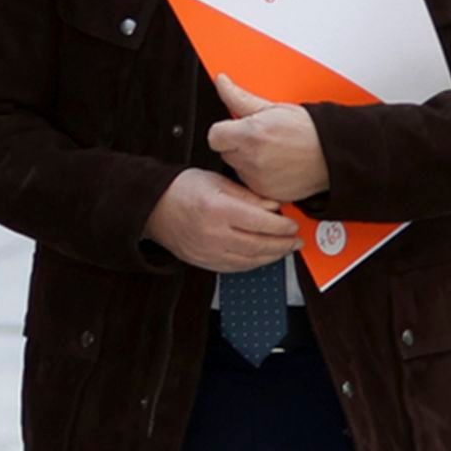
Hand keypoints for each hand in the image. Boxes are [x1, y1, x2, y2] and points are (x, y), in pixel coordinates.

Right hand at [142, 168, 300, 272]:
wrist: (154, 208)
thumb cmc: (185, 190)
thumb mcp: (219, 182)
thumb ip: (249, 196)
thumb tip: (275, 207)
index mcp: (218, 210)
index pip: (260, 222)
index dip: (282, 226)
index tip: (294, 224)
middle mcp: (212, 234)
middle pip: (257, 245)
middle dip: (283, 244)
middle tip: (297, 240)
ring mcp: (207, 252)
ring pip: (248, 261)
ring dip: (272, 257)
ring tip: (286, 249)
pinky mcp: (202, 262)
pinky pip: (234, 268)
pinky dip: (253, 264)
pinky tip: (264, 257)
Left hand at [206, 75, 330, 202]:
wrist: (334, 154)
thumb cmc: (310, 130)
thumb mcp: (274, 107)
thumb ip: (240, 97)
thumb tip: (222, 83)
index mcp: (252, 134)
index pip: (215, 135)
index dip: (225, 131)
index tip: (236, 129)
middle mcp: (252, 159)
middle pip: (226, 152)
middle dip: (238, 145)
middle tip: (262, 139)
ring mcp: (257, 179)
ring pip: (237, 169)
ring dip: (248, 161)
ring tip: (272, 152)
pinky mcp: (265, 193)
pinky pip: (250, 184)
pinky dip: (258, 177)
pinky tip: (276, 166)